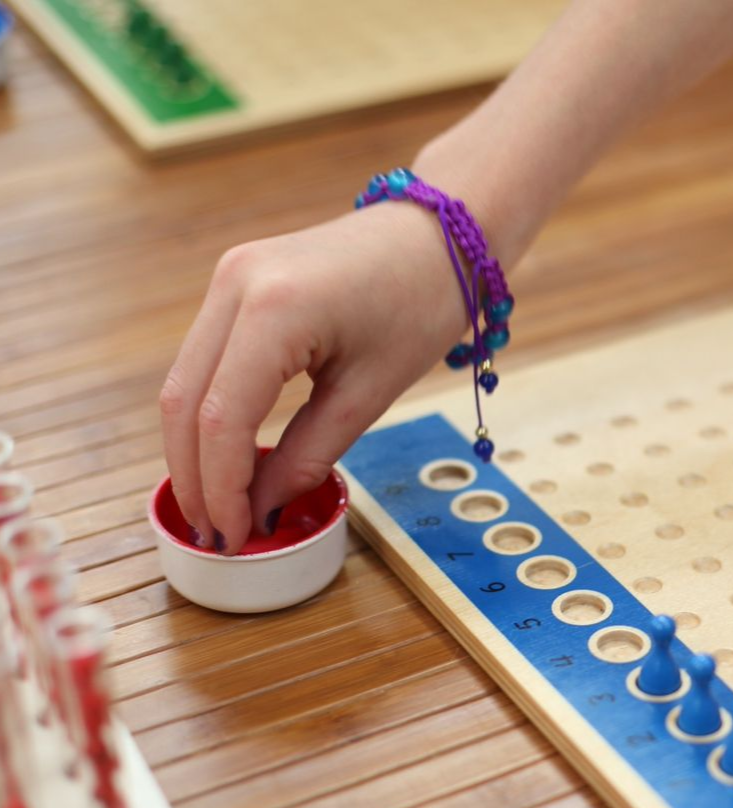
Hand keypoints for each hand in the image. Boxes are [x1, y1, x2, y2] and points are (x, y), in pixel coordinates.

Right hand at [160, 205, 467, 553]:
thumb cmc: (422, 302)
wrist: (440, 234)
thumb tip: (263, 509)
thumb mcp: (371, 392)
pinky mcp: (235, 284)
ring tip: (220, 509)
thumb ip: (309, 453)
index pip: (220, 418)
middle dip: (195, 477)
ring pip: (183, 382)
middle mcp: (234, 285)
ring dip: (194, 450)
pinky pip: (205, 361)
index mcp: (274, 309)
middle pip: (182, 401)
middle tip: (217, 536)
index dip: (221, 488)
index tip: (236, 539)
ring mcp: (228, 278)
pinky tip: (228, 459)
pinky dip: (209, 415)